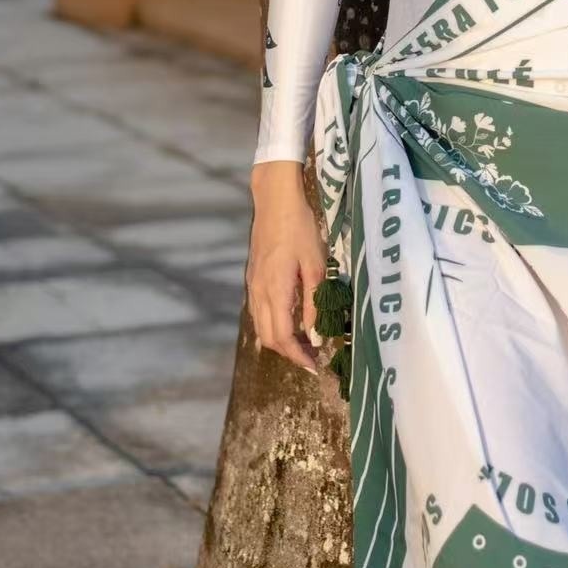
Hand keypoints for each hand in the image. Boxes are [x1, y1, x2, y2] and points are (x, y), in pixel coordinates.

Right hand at [245, 176, 326, 374]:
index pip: (282, 337)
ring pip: (261, 325)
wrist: (274, 200)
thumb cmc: (299, 229)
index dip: (297, 356)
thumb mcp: (315, 264)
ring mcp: (253, 285)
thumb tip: (315, 335)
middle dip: (289, 353)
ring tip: (304, 344)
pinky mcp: (253, 277)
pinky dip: (273, 324)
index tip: (314, 367)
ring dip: (280, 340)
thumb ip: (314, 302)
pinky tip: (290, 321)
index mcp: (275, 291)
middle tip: (312, 358)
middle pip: (268, 337)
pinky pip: (259, 311)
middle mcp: (258, 292)